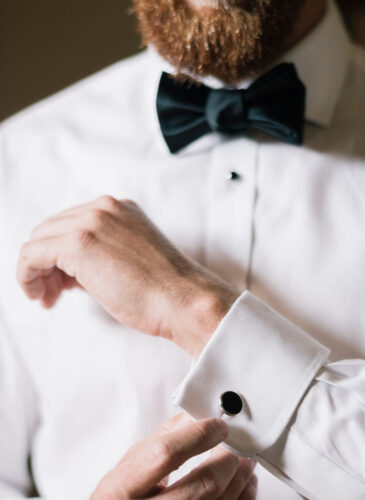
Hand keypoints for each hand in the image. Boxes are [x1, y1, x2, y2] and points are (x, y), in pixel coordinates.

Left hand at [17, 196, 237, 356]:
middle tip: (53, 293)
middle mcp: (104, 208)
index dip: (60, 254)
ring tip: (48, 297)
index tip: (63, 280)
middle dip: (46, 263)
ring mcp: (92, 221)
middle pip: (51, 229)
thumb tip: (72, 268)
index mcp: (120, 209)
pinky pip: (31, 255)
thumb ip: (105, 251)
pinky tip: (39, 296)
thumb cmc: (165, 290)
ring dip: (37, 271)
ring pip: (38, 240)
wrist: (184, 299)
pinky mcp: (79, 243)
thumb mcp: (133, 257)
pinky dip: (27, 276)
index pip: (72, 223)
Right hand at [91, 414, 257, 499]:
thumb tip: (199, 413)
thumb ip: (164, 437)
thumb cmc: (123, 498)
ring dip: (241, 475)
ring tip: (244, 458)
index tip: (219, 425)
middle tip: (239, 441)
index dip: (199, 435)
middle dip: (229, 457)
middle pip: (204, 483)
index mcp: (122, 489)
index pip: (166, 454)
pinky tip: (244, 483)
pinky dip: (244, 495)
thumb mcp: (131, 466)